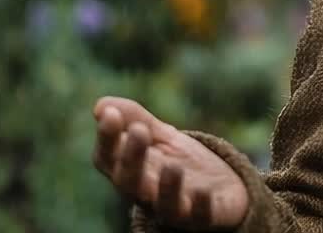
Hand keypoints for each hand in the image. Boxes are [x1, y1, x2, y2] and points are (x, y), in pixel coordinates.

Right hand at [92, 96, 248, 229]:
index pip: (108, 158)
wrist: (221, 192)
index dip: (107, 138)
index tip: (109, 114)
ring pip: (163, 204)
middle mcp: (146, 194)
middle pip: (130, 181)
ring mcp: (175, 208)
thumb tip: (101, 105)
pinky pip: (199, 216)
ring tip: (173, 167)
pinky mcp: (203, 217)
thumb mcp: (161, 137)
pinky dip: (200, 205)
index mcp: (130, 172)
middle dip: (132, 157)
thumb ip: (134, 119)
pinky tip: (203, 191)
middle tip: (140, 130)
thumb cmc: (181, 163)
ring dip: (166, 187)